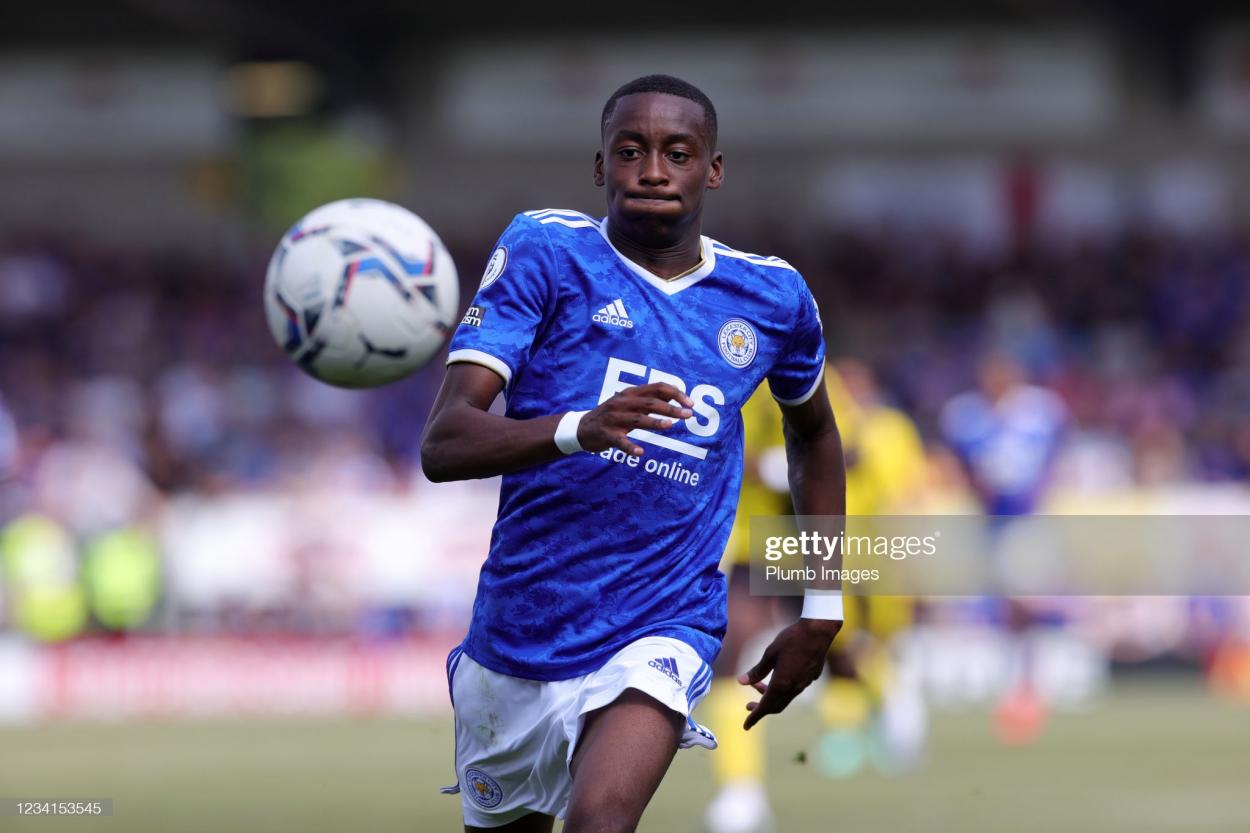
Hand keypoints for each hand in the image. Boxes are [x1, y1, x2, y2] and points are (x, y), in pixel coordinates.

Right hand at [577, 383, 693, 455]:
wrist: (582, 428)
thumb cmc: (612, 415)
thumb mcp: (629, 403)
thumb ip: (649, 400)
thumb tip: (676, 396)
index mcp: (630, 393)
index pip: (657, 387)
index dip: (676, 393)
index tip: (690, 403)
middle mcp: (622, 402)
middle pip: (651, 403)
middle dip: (671, 408)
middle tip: (688, 415)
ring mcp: (614, 419)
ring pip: (638, 419)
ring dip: (655, 422)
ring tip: (670, 426)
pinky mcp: (607, 434)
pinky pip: (620, 441)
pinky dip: (630, 447)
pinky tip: (640, 452)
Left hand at [738, 618, 841, 729]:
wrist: (818, 631)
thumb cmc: (791, 640)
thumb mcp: (770, 654)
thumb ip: (757, 670)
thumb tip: (741, 682)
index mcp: (782, 684)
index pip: (765, 707)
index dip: (754, 717)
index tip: (746, 726)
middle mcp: (794, 688)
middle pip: (776, 706)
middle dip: (761, 708)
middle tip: (748, 706)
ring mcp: (804, 684)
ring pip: (785, 698)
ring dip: (771, 696)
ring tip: (758, 685)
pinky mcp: (811, 677)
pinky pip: (794, 690)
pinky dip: (782, 689)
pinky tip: (778, 677)